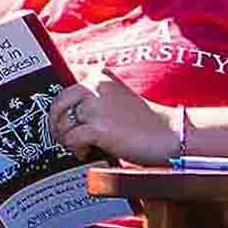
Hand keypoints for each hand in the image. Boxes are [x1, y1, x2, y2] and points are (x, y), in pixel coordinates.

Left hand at [50, 65, 180, 164]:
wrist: (169, 134)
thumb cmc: (144, 122)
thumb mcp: (114, 100)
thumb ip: (91, 100)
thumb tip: (63, 115)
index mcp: (99, 76)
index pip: (65, 88)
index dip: (59, 108)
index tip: (59, 120)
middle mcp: (95, 85)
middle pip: (57, 105)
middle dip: (57, 124)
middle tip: (66, 138)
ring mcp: (96, 105)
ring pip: (62, 124)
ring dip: (68, 139)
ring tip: (83, 146)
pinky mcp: (98, 127)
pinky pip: (71, 139)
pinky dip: (76, 149)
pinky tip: (88, 152)